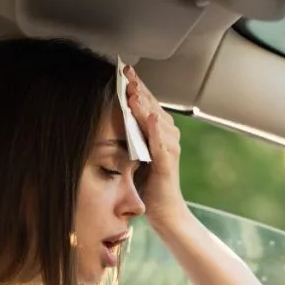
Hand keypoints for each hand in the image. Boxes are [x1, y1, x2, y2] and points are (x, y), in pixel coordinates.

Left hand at [124, 66, 188, 226]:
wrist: (165, 212)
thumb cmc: (150, 185)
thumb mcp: (136, 155)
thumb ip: (131, 137)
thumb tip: (114, 120)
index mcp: (160, 134)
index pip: (148, 105)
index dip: (138, 88)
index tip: (125, 72)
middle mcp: (169, 137)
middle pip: (152, 107)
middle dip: (139, 89)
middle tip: (128, 73)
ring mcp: (170, 149)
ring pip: (156, 121)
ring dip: (145, 105)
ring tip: (134, 90)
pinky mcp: (167, 164)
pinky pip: (160, 143)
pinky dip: (155, 130)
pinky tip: (149, 117)